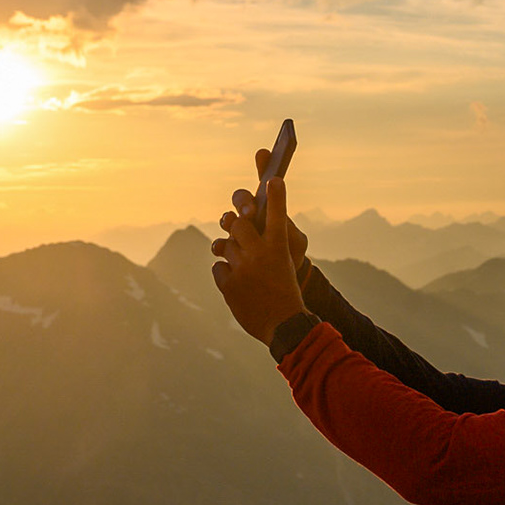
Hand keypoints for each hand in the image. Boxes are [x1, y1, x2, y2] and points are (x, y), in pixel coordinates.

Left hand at [211, 176, 306, 344]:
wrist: (284, 325)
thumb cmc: (286, 291)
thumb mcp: (285, 264)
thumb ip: (267, 245)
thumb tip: (242, 227)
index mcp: (281, 247)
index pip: (277, 214)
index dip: (275, 196)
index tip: (273, 179)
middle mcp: (261, 254)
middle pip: (238, 223)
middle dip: (237, 223)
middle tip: (240, 225)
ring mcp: (243, 269)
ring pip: (225, 246)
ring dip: (231, 253)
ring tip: (244, 265)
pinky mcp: (229, 285)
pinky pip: (218, 267)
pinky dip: (226, 273)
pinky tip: (238, 283)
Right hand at [229, 146, 309, 273]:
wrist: (278, 285)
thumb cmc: (288, 257)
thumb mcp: (295, 244)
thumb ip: (288, 229)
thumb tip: (280, 218)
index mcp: (267, 209)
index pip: (265, 182)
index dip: (264, 165)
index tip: (264, 152)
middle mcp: (249, 217)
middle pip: (241, 199)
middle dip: (243, 201)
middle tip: (250, 211)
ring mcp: (236, 234)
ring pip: (227, 220)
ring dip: (227, 221)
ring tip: (232, 227)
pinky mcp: (227, 253)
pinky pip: (219, 246)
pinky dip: (220, 246)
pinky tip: (223, 251)